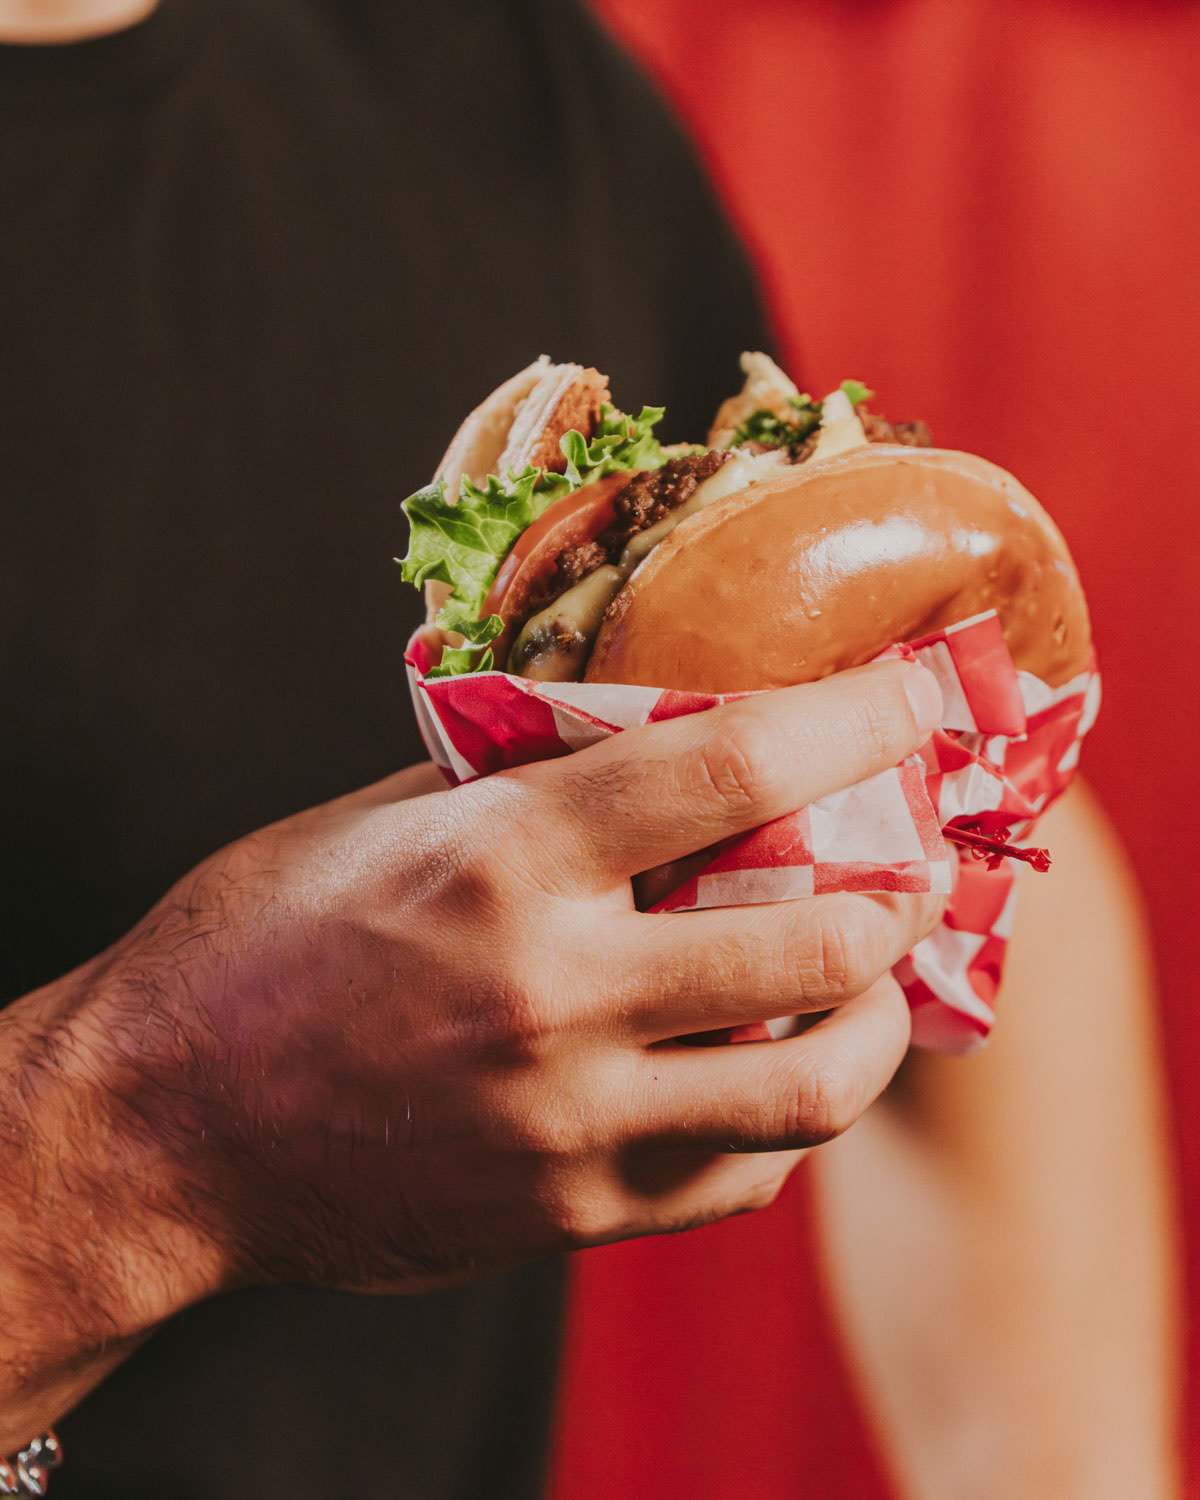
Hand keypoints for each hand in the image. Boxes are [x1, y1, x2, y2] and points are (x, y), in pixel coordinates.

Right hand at [0, 658, 941, 1425]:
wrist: (161, 1128)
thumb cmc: (256, 944)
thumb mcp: (384, 821)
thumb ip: (528, 784)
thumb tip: (653, 737)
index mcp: (505, 861)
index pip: (734, 765)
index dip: (855, 718)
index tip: (910, 697)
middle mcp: (554, 993)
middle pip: (816, 941)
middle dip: (898, 893)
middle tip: (907, 866)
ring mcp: (569, 1121)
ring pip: (810, 1089)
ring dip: (875, 1025)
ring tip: (874, 982)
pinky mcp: (566, 1217)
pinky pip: (737, 1177)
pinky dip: (787, 1120)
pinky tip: (778, 1074)